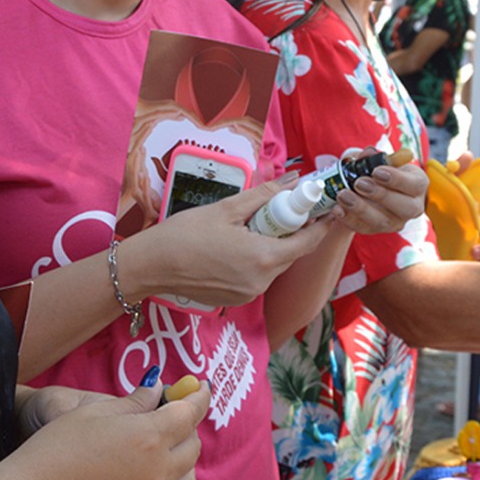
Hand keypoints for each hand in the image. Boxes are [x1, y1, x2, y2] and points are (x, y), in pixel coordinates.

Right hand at [13, 382, 208, 479]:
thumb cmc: (52, 453)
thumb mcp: (92, 414)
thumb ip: (132, 402)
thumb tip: (157, 390)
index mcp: (149, 437)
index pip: (190, 413)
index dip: (198, 397)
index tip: (200, 388)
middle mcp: (158, 473)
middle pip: (192, 447)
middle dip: (185, 429)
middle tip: (169, 420)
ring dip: (181, 464)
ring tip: (162, 455)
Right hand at [120, 178, 327, 308]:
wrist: (152, 266)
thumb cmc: (186, 234)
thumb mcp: (227, 208)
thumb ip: (264, 195)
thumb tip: (292, 181)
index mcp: (263, 258)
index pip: (307, 242)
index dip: (320, 225)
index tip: (327, 209)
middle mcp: (261, 281)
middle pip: (290, 253)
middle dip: (292, 231)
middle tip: (283, 208)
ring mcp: (249, 293)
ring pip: (273, 265)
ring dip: (272, 244)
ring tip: (254, 224)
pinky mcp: (237, 299)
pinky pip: (258, 275)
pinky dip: (257, 258)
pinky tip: (238, 244)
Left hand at [336, 156, 427, 236]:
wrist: (369, 187)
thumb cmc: (380, 171)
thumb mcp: (380, 161)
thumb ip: (374, 157)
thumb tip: (368, 153)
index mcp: (417, 186)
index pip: (415, 185)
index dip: (397, 179)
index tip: (376, 171)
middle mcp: (412, 207)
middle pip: (405, 208)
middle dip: (381, 195)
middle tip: (359, 183)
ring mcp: (395, 222)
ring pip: (383, 221)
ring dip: (361, 208)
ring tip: (343, 195)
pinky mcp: (376, 230)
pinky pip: (364, 228)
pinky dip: (349, 219)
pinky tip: (337, 208)